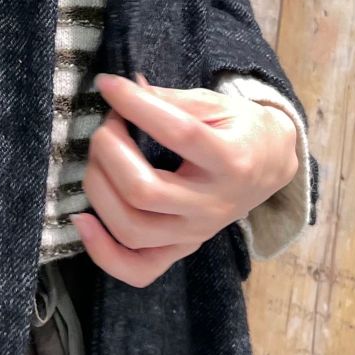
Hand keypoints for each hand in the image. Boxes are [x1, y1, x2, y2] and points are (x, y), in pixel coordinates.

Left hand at [71, 71, 299, 287]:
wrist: (271, 165)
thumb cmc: (238, 129)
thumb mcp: (216, 104)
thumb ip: (172, 99)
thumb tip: (126, 89)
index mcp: (232, 160)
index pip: (178, 134)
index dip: (136, 105)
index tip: (108, 85)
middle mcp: (213, 205)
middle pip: (144, 191)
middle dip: (109, 151)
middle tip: (107, 126)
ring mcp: (196, 233)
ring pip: (132, 229)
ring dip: (98, 189)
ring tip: (98, 159)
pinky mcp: (181, 249)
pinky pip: (138, 270)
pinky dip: (103, 253)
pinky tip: (83, 221)